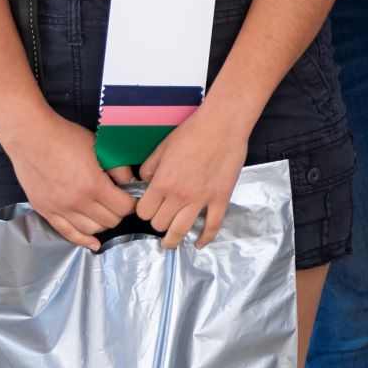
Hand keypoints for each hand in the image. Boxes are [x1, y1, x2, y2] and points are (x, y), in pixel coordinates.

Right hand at [0, 109, 137, 250]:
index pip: (124, 207)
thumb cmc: (66, 138)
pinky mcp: (46, 211)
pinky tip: (93, 244)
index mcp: (93, 185)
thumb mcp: (99, 148)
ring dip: (103, 224)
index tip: (131, 196)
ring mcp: (59, 209)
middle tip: (119, 202)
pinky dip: (83, 240)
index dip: (132, 202)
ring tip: (105, 212)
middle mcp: (76, 202)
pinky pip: (67, 233)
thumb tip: (131, 183)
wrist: (31, 138)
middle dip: (119, 212)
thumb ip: (118, 168)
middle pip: (110, 221)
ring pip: (91, 230)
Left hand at [136, 100, 251, 248]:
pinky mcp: (220, 198)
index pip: (144, 212)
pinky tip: (200, 243)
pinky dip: (205, 238)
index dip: (144, 211)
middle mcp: (179, 195)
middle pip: (160, 224)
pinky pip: (213, 225)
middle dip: (158, 222)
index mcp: (162, 182)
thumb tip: (144, 182)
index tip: (149, 208)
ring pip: (181, 231)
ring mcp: (201, 199)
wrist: (223, 124)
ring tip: (170, 242)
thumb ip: (149, 168)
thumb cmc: (192, 131)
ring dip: (173, 240)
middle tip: (162, 216)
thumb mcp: (162, 147)